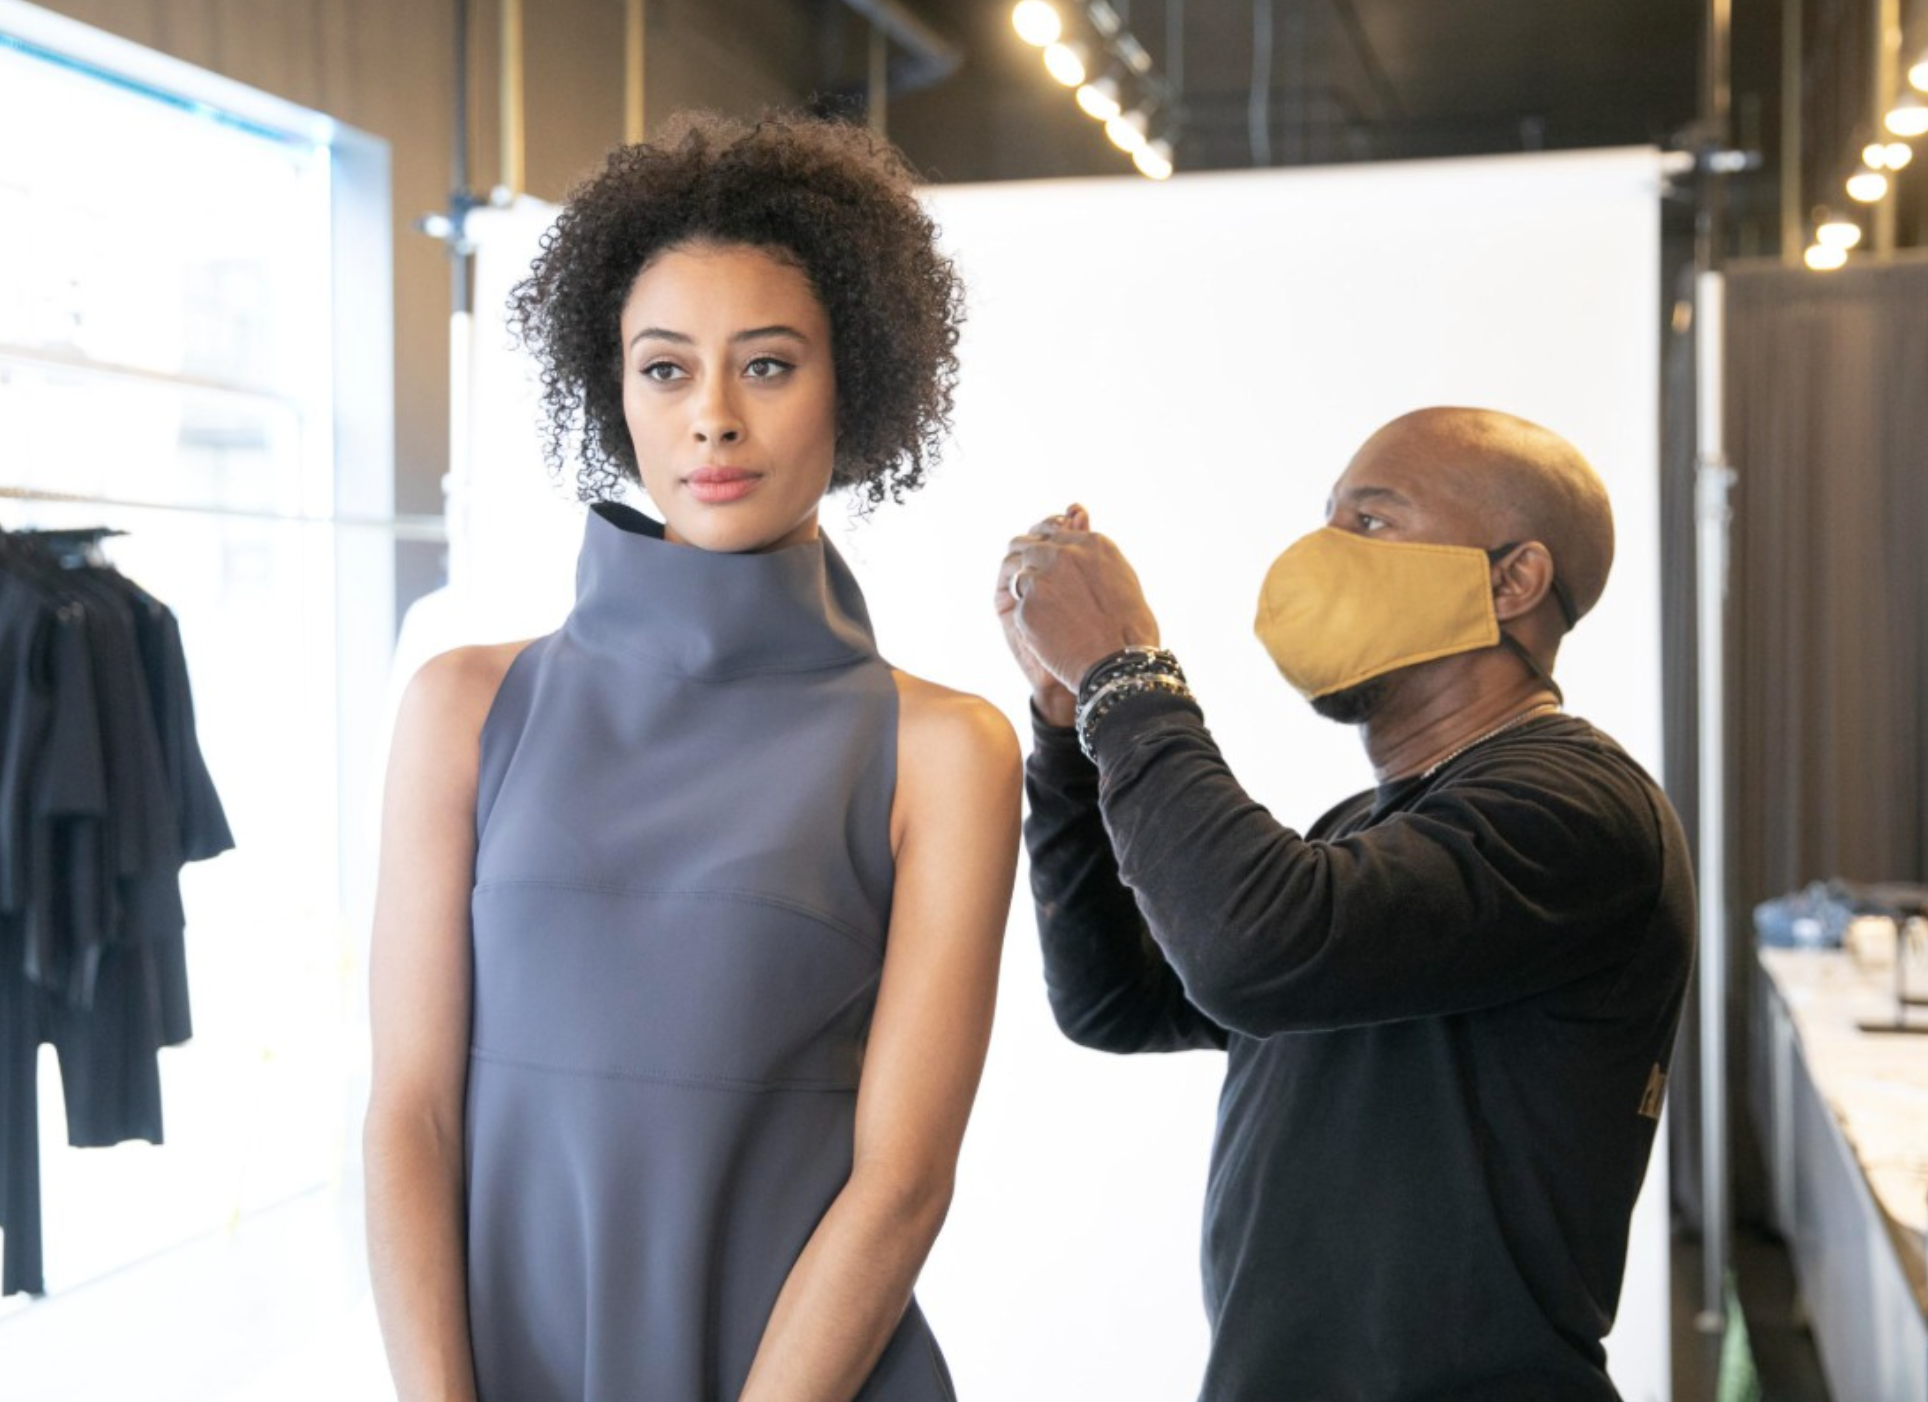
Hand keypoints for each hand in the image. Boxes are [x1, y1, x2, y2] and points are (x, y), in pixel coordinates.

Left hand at [1001, 507, 1160, 702]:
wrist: (1121, 666)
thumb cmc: (1130, 629)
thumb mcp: (1121, 579)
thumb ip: (1094, 555)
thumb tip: (1078, 521)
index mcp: (1092, 544)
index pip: (1054, 534)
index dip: (1046, 549)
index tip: (1045, 564)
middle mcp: (1065, 554)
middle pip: (1027, 546)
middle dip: (1026, 563)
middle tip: (1031, 585)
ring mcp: (1043, 578)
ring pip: (1017, 573)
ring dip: (1024, 590)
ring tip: (1044, 613)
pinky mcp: (1026, 606)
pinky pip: (1017, 604)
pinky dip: (1028, 618)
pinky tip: (1048, 634)